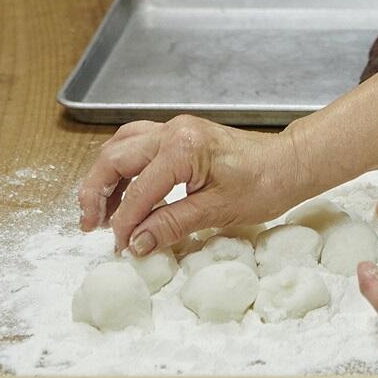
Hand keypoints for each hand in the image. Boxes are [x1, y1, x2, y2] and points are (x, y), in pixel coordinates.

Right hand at [76, 116, 307, 255]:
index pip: (139, 190)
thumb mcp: (216, 212)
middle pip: (115, 158)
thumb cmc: (263, 184)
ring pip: (121, 147)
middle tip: (89, 225)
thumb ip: (170, 225)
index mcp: (183, 148)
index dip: (124, 223)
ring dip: (105, 178)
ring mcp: (174, 129)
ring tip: (99, 211)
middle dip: (97, 193)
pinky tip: (122, 192)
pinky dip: (123, 168)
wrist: (288, 164)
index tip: (119, 247)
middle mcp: (173, 131)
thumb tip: (135, 244)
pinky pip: (137, 145)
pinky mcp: (179, 135)